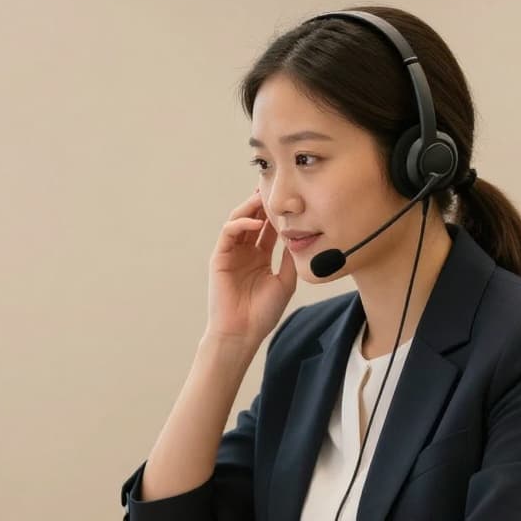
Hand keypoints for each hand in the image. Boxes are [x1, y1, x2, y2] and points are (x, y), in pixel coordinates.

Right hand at [206, 190, 296, 343]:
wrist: (243, 332)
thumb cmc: (263, 313)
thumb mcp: (285, 282)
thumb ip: (290, 258)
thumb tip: (301, 236)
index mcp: (259, 257)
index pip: (267, 228)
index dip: (276, 213)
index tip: (289, 199)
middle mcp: (244, 252)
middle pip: (253, 219)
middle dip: (262, 203)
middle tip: (275, 188)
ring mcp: (231, 253)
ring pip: (239, 221)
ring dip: (251, 208)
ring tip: (265, 198)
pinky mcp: (220, 257)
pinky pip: (229, 232)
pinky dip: (241, 224)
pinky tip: (256, 223)